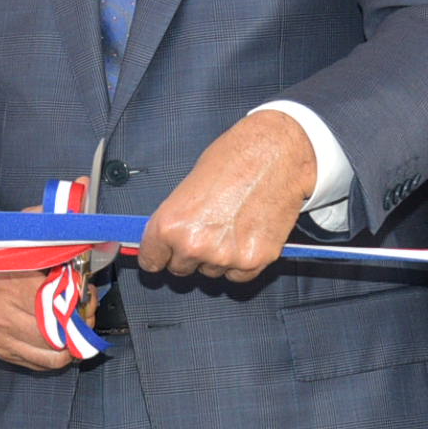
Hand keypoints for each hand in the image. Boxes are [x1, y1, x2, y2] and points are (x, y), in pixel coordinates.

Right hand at [0, 269, 78, 370]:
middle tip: (86, 320)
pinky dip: (54, 357)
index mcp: (12, 292)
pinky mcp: (3, 354)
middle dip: (79, 331)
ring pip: (51, 359)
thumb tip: (82, 291)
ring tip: (76, 335)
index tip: (86, 303)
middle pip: (57, 340)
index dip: (79, 310)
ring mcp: (3, 342)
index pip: (58, 312)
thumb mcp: (25, 263)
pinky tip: (59, 343)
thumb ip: (54, 276)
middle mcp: (5, 322)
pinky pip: (38, 365)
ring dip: (70, 349)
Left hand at [139, 109, 318, 283]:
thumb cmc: (233, 159)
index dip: (157, 255)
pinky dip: (240, 262)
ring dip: (216, 257)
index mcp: (170, 225)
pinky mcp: (254, 261)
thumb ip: (176, 220)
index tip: (162, 255)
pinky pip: (237, 275)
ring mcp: (225, 257)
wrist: (277, 153)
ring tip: (231, 225)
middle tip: (206, 230)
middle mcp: (194, 245)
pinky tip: (245, 235)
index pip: (150, 260)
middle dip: (189, 255)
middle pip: (180, 270)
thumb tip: (167, 240)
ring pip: (211, 272)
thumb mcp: (188, 186)